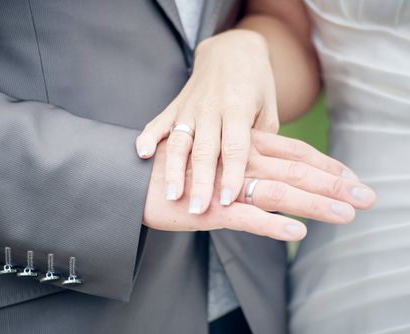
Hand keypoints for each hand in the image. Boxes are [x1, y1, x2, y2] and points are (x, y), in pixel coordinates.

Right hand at [136, 29, 278, 214]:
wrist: (232, 49)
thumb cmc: (256, 84)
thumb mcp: (268, 109)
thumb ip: (263, 140)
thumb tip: (258, 174)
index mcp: (238, 109)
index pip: (235, 147)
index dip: (231, 174)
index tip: (227, 200)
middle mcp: (212, 108)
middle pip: (204, 149)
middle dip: (199, 181)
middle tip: (196, 209)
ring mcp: (190, 107)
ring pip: (180, 141)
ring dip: (174, 169)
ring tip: (171, 195)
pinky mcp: (175, 106)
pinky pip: (158, 123)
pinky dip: (148, 137)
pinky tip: (141, 154)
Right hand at [143, 130, 375, 240]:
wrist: (129, 177)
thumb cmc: (177, 167)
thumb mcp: (217, 155)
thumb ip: (246, 161)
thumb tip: (271, 174)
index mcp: (244, 144)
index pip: (296, 153)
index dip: (328, 166)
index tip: (354, 180)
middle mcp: (240, 158)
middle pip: (296, 169)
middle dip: (335, 184)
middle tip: (368, 197)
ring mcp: (224, 182)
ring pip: (277, 190)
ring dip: (313, 203)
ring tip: (344, 215)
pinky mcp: (206, 206)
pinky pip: (243, 215)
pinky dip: (270, 223)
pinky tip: (294, 231)